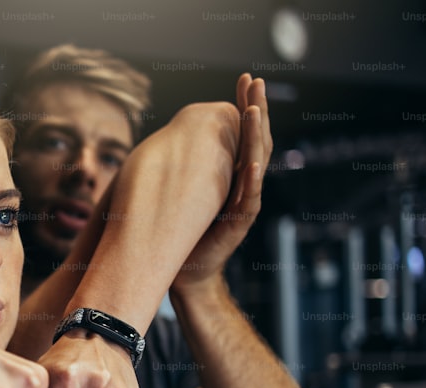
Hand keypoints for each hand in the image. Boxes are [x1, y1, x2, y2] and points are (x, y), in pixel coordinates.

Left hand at [171, 73, 272, 294]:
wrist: (183, 270)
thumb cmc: (179, 230)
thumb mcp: (182, 188)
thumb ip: (186, 164)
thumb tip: (169, 133)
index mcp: (231, 171)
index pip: (242, 131)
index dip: (245, 105)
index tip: (245, 78)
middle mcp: (242, 183)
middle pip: (255, 140)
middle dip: (256, 110)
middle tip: (255, 83)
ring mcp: (243, 202)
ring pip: (256, 163)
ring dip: (255, 137)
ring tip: (254, 111)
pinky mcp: (239, 223)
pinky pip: (249, 199)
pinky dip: (252, 180)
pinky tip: (253, 162)